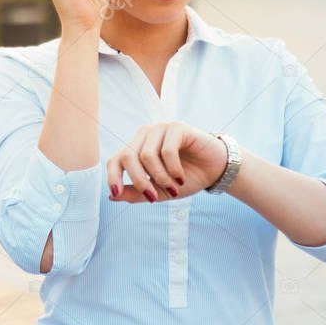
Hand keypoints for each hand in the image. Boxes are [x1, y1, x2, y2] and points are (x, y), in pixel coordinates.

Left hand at [106, 122, 228, 202]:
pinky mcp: (177, 127)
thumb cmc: (184, 179)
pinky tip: (181, 177)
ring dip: (160, 177)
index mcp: (136, 149)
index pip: (115, 159)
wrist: (214, 171)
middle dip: (139, 180)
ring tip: (174, 186)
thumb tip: (112, 196)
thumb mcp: (159, 192)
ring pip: (147, 155)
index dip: (112, 176)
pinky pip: (167, 151)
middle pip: (127, 156)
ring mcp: (160, 128)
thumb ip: (136, 193)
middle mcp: (144, 135)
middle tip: (154, 197)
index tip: (115, 192)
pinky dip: (173, 169)